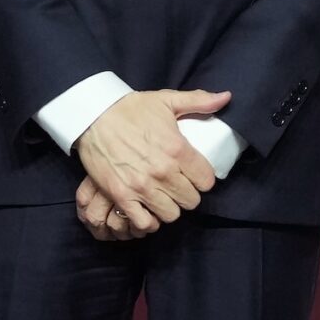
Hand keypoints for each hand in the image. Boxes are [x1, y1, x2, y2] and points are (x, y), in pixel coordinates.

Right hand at [72, 88, 227, 235]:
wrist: (93, 116)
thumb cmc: (131, 108)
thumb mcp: (167, 99)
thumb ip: (199, 101)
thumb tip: (226, 97)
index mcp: (178, 149)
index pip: (206, 180)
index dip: (203, 179)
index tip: (196, 176)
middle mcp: (163, 171)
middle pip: (191, 201)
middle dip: (188, 194)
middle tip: (180, 186)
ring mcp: (142, 186)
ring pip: (171, 214)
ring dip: (169, 207)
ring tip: (164, 198)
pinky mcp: (122, 196)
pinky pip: (144, 222)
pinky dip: (148, 220)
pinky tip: (147, 209)